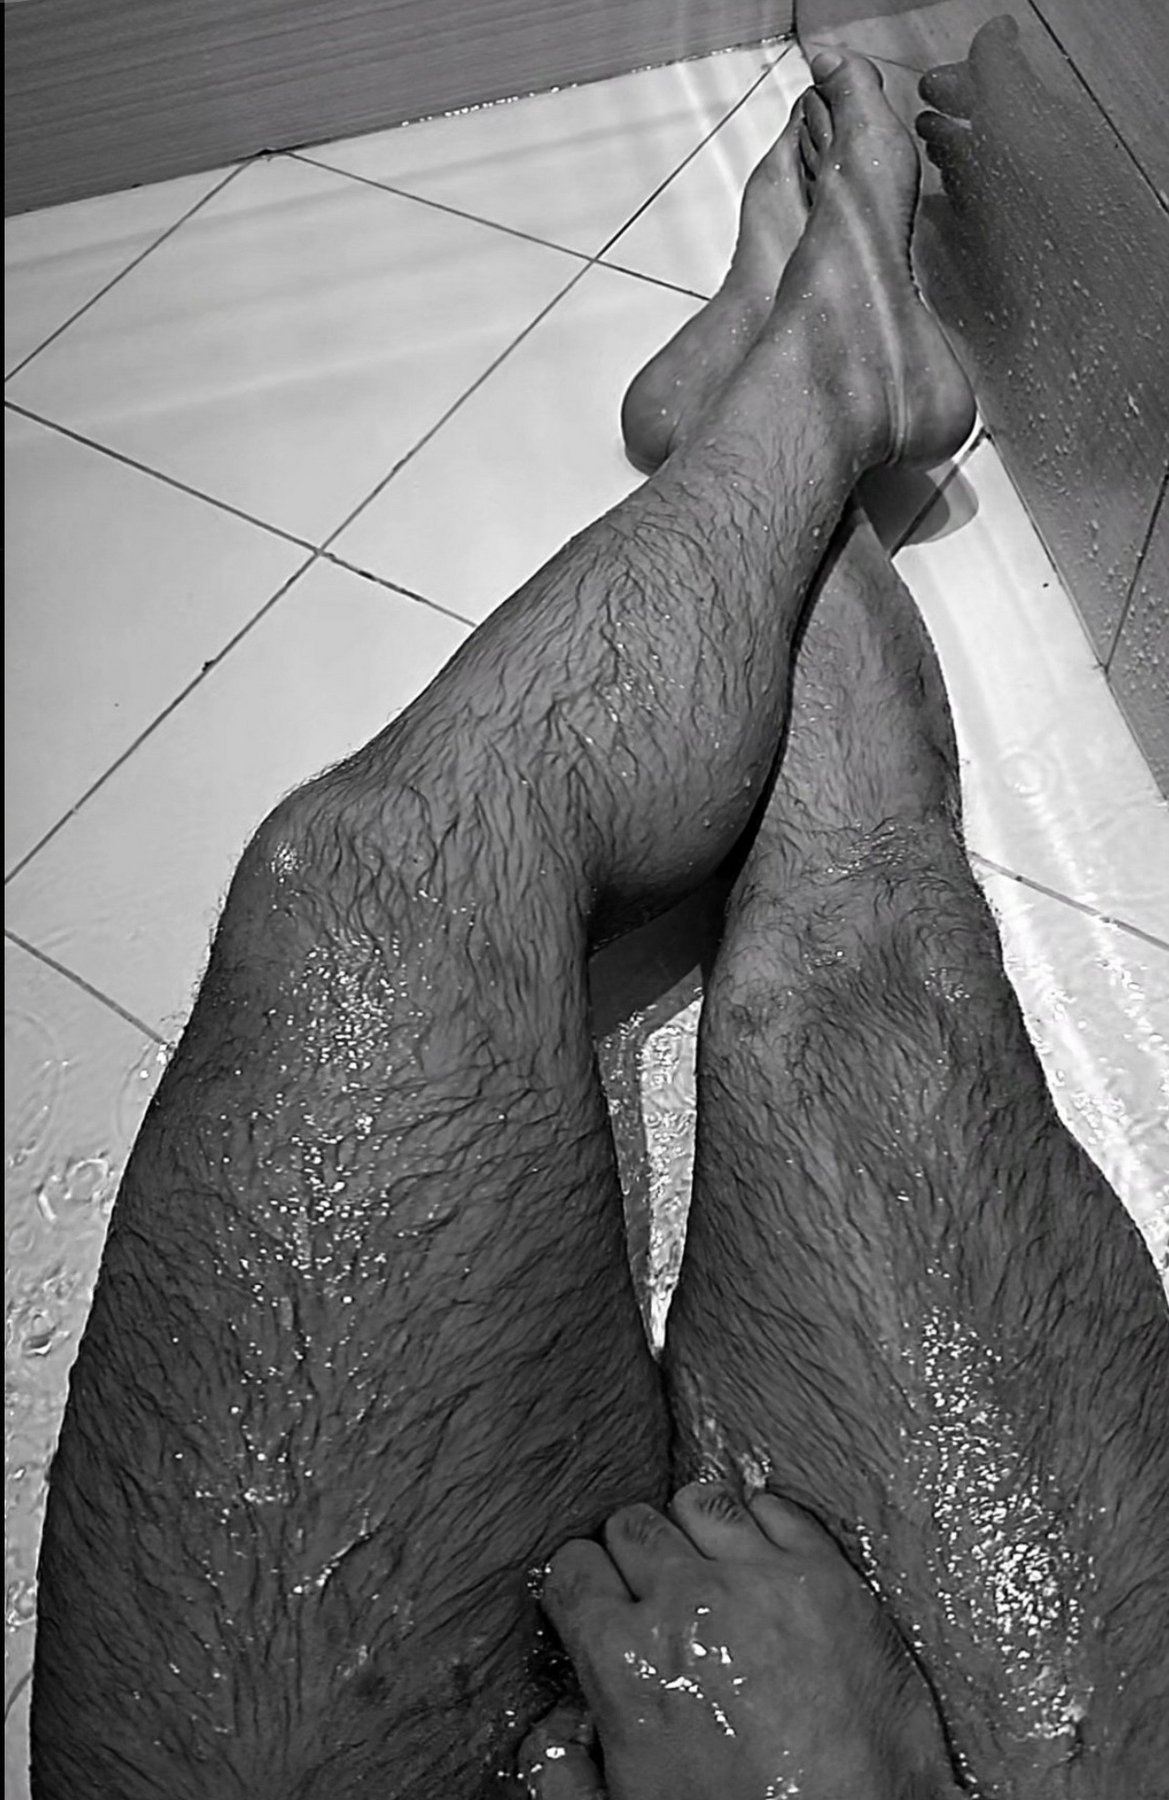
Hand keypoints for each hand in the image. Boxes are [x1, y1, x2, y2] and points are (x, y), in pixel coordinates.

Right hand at [534, 1482, 957, 1799]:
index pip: (572, 1566)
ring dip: (693, 1530)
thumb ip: (563, 1771)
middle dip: (633, 1555)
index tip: (597, 1599)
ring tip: (708, 1568)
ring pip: (699, 1500)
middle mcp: (688, 1602)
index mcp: (627, 1660)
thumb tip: (546, 1731)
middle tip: (654, 1590)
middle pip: (632, 1525)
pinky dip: (760, 1524)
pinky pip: (774, 1507)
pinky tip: (761, 1561)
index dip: (581, 1585)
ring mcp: (762, 1580)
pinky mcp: (825, 1575)